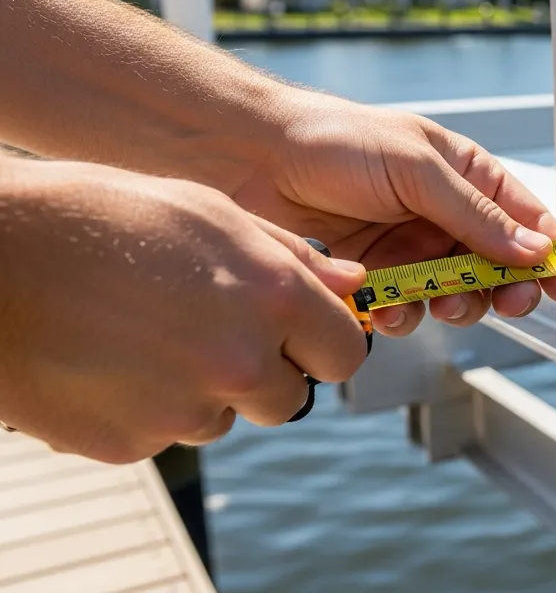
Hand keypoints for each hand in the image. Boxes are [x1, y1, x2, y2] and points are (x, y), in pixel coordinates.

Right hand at [0, 159, 369, 463]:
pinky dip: (144, 407)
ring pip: (222, 416)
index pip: (344, 355)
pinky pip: (161, 434)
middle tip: (210, 329)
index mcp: (274, 298)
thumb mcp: (210, 212)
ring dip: (201, 388)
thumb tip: (351, 286)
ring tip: (145, 332)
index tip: (301, 337)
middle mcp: (241, 362)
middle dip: (265, 372)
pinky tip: (108, 358)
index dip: (323, 345)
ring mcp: (184, 411)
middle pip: (289, 399)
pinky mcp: (130, 444)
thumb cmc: (102, 216)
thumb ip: (291, 259)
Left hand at [231, 90, 555, 337]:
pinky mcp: (376, 270)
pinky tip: (389, 309)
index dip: (550, 253)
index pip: (525, 218)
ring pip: (455, 291)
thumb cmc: (334, 140)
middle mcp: (444, 211)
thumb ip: (474, 215)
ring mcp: (411, 243)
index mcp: (466, 174)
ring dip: (454, 304)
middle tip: (505, 303)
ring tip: (441, 303)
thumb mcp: (416, 168)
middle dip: (504, 288)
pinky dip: (405, 313)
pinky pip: (408, 303)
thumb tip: (532, 250)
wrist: (251, 158)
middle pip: (497, 265)